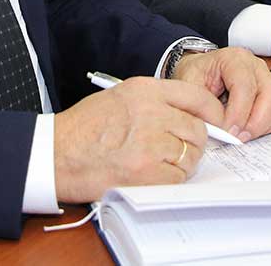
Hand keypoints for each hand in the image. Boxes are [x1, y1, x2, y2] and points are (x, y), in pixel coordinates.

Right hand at [53, 77, 218, 202]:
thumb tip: (188, 116)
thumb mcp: (118, 97)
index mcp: (145, 89)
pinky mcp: (145, 172)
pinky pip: (176, 178)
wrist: (55, 153)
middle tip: (179, 150)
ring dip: (180, 164)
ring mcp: (149, 143)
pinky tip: (149, 176)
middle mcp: (151, 112)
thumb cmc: (82, 128)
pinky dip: (168, 181)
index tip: (215, 123)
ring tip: (157, 164)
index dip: (212, 113)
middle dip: (194, 143)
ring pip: (190, 156)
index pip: (197, 97)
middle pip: (198, 130)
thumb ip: (154, 102)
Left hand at [171, 47, 270, 141]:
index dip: (238, 113)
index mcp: (234, 59)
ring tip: (245, 135)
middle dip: (257, 122)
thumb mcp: (189, 86)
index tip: (228, 132)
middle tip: (239, 138)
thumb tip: (219, 128)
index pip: (245, 86)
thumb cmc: (196, 75)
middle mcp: (256, 66)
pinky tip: (255, 131)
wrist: (200, 70)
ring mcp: (268, 79)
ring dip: (266, 126)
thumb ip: (202, 106)